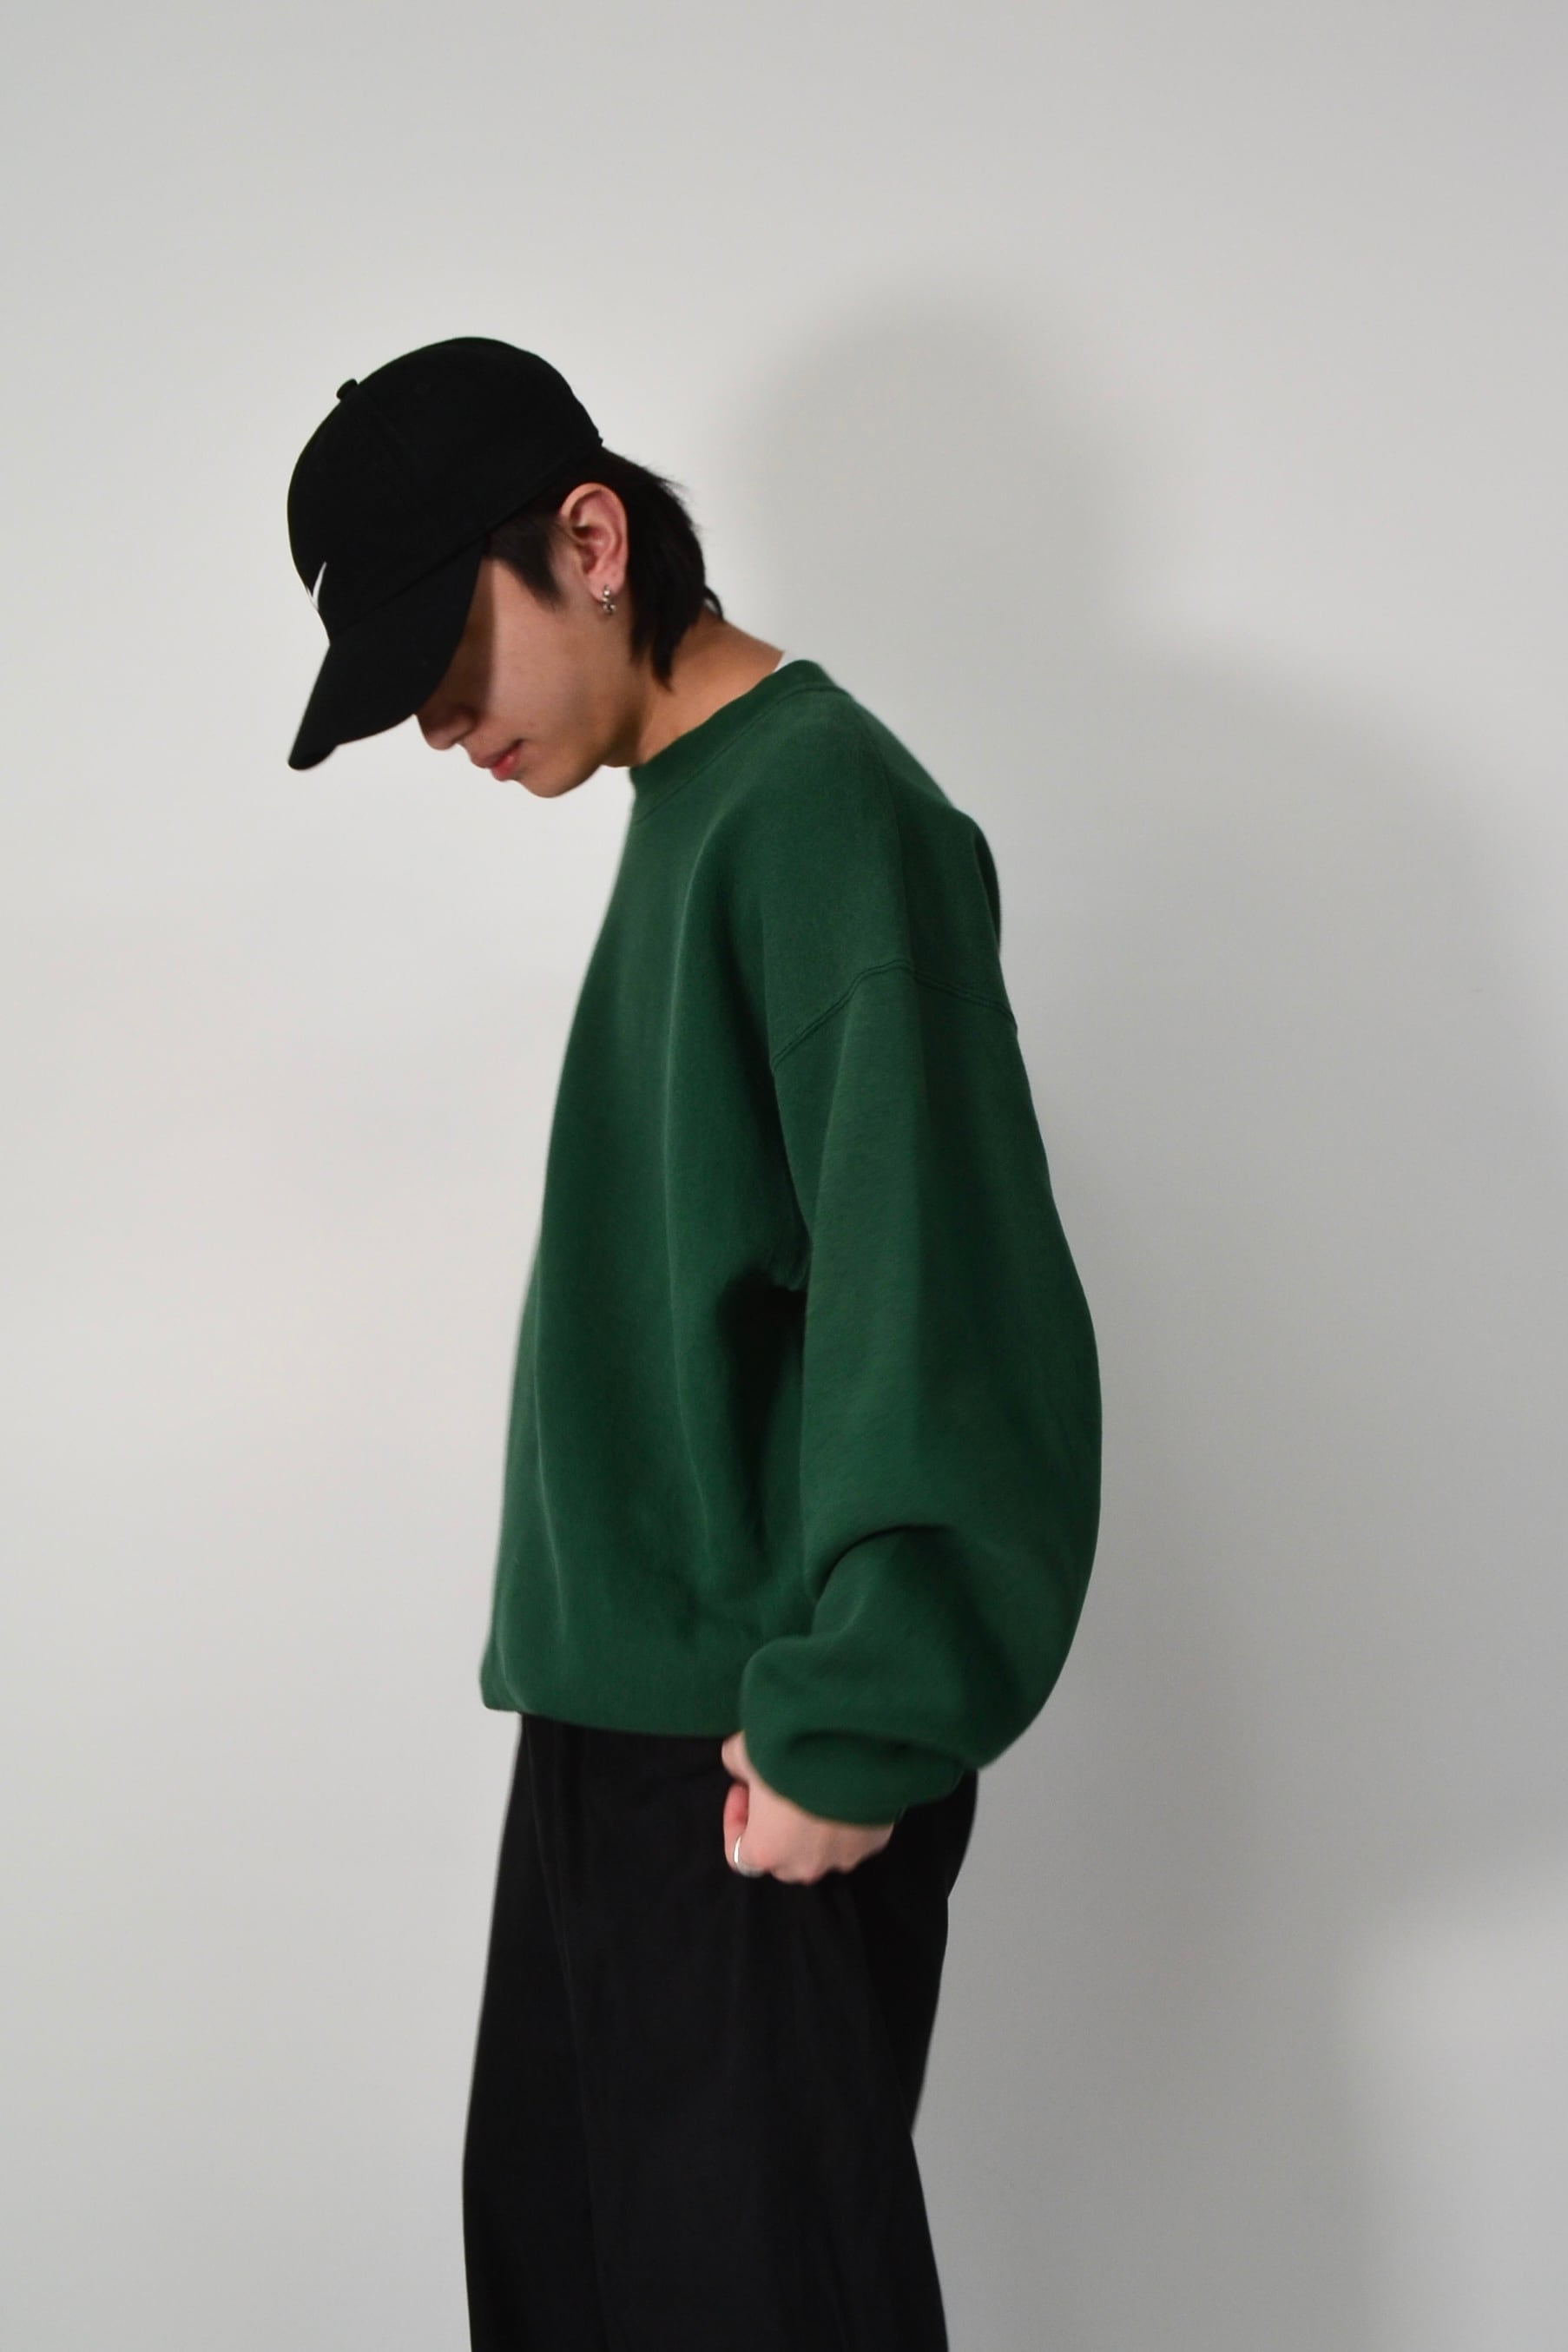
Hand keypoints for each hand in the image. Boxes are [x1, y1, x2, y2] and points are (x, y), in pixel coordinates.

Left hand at [720, 1730, 894, 1882]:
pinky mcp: (875, 1843)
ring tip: (815, 1790)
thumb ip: (735, 1765)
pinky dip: (846, 1822)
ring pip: (820, 1853)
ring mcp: (844, 1858)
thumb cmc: (789, 1754)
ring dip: (812, 1831)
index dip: (736, 1820)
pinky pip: (853, 1838)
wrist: (852, 1743)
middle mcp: (805, 1865)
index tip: (744, 1789)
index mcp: (767, 1851)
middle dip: (775, 1829)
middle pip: (781, 1858)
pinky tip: (846, 1789)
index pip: (738, 1855)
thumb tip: (742, 1769)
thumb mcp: (744, 1750)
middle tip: (778, 1790)